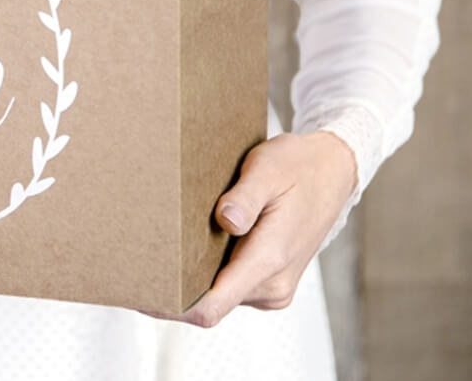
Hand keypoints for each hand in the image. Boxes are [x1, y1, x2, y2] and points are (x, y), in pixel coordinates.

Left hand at [146, 131, 357, 327]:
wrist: (333, 172)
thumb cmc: (297, 166)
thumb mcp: (267, 169)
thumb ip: (245, 197)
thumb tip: (226, 220)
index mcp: (269, 260)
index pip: (213, 306)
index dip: (172, 306)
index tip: (141, 294)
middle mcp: (272, 285)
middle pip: (209, 304)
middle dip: (174, 289)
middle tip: (138, 261)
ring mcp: (272, 288)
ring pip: (218, 296)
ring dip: (191, 279)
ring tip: (162, 247)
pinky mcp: (268, 282)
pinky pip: (229, 287)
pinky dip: (207, 273)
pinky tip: (191, 247)